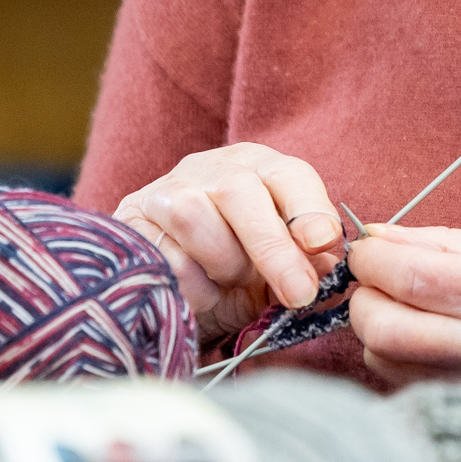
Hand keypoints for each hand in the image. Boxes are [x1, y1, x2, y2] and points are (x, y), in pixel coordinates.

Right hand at [114, 144, 345, 344]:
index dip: (309, 207)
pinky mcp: (129, 220)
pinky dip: (190, 285)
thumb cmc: (236, 273)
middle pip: (238, 191)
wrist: (169, 292)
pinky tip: (200, 293)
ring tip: (230, 283)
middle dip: (273, 247)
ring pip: (192, 215)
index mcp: (258, 168)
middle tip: (298, 293)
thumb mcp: (277, 270)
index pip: (288, 175)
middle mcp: (210, 169)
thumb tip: (331, 268)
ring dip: (222, 262)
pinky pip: (161, 252)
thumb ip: (305, 266)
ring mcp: (164, 190)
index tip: (323, 243)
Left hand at [339, 224, 460, 387]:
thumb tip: (378, 235)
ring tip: (403, 306)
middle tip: (374, 277)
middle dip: (362, 296)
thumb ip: (446, 245)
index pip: (413, 276)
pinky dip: (393, 353)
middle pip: (386, 326)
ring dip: (375, 326)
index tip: (364, 248)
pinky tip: (421, 337)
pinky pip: (400, 381)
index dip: (372, 259)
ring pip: (384, 357)